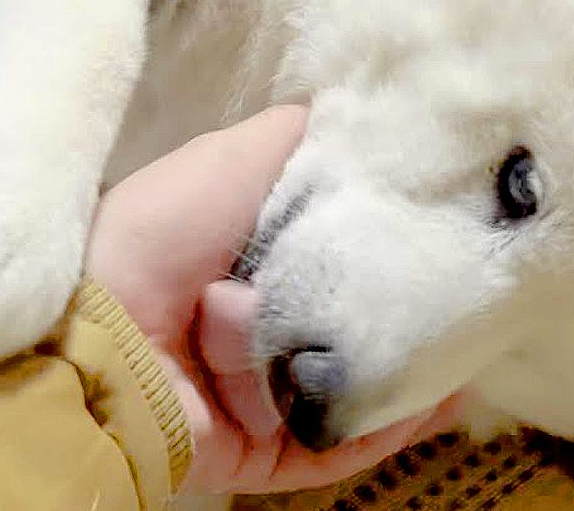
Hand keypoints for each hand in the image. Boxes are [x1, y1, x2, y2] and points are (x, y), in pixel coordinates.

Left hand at [86, 106, 459, 493]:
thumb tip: (361, 120)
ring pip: (352, 387)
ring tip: (468, 348)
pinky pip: (336, 445)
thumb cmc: (167, 233)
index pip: (329, 254)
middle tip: (466, 295)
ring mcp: (258, 396)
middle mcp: (253, 330)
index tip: (438, 231)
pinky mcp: (262, 452)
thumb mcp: (234, 158)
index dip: (381, 244)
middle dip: (402, 313)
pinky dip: (385, 427)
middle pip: (346, 324)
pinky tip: (437, 398)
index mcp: (246, 260)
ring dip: (406, 370)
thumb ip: (296, 139)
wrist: (105, 333)